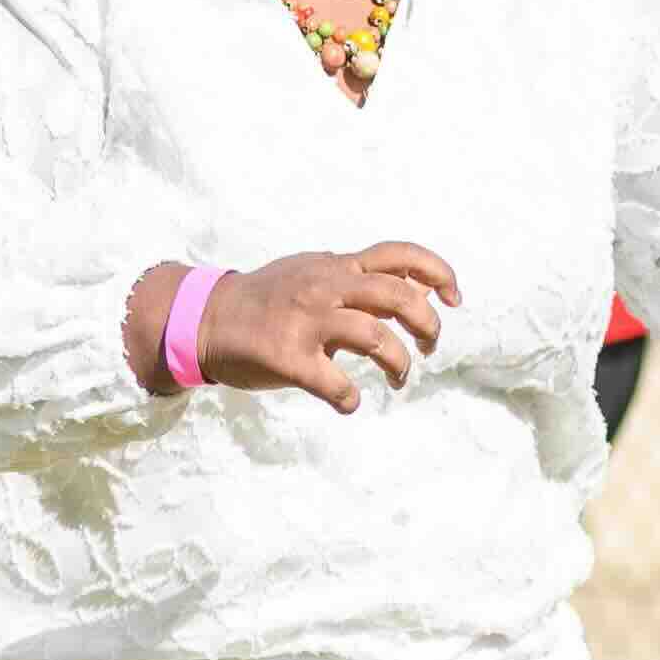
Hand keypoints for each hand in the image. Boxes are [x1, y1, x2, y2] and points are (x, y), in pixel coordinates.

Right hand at [181, 243, 460, 410]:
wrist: (204, 317)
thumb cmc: (265, 300)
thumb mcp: (312, 272)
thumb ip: (355, 279)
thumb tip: (410, 292)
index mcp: (336, 266)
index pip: (400, 255)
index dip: (438, 274)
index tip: (455, 299)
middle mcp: (325, 287)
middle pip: (399, 298)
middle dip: (428, 326)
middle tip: (428, 348)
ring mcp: (306, 321)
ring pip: (376, 338)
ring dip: (399, 364)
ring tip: (397, 380)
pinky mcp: (287, 357)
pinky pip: (334, 384)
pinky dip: (350, 399)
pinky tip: (348, 403)